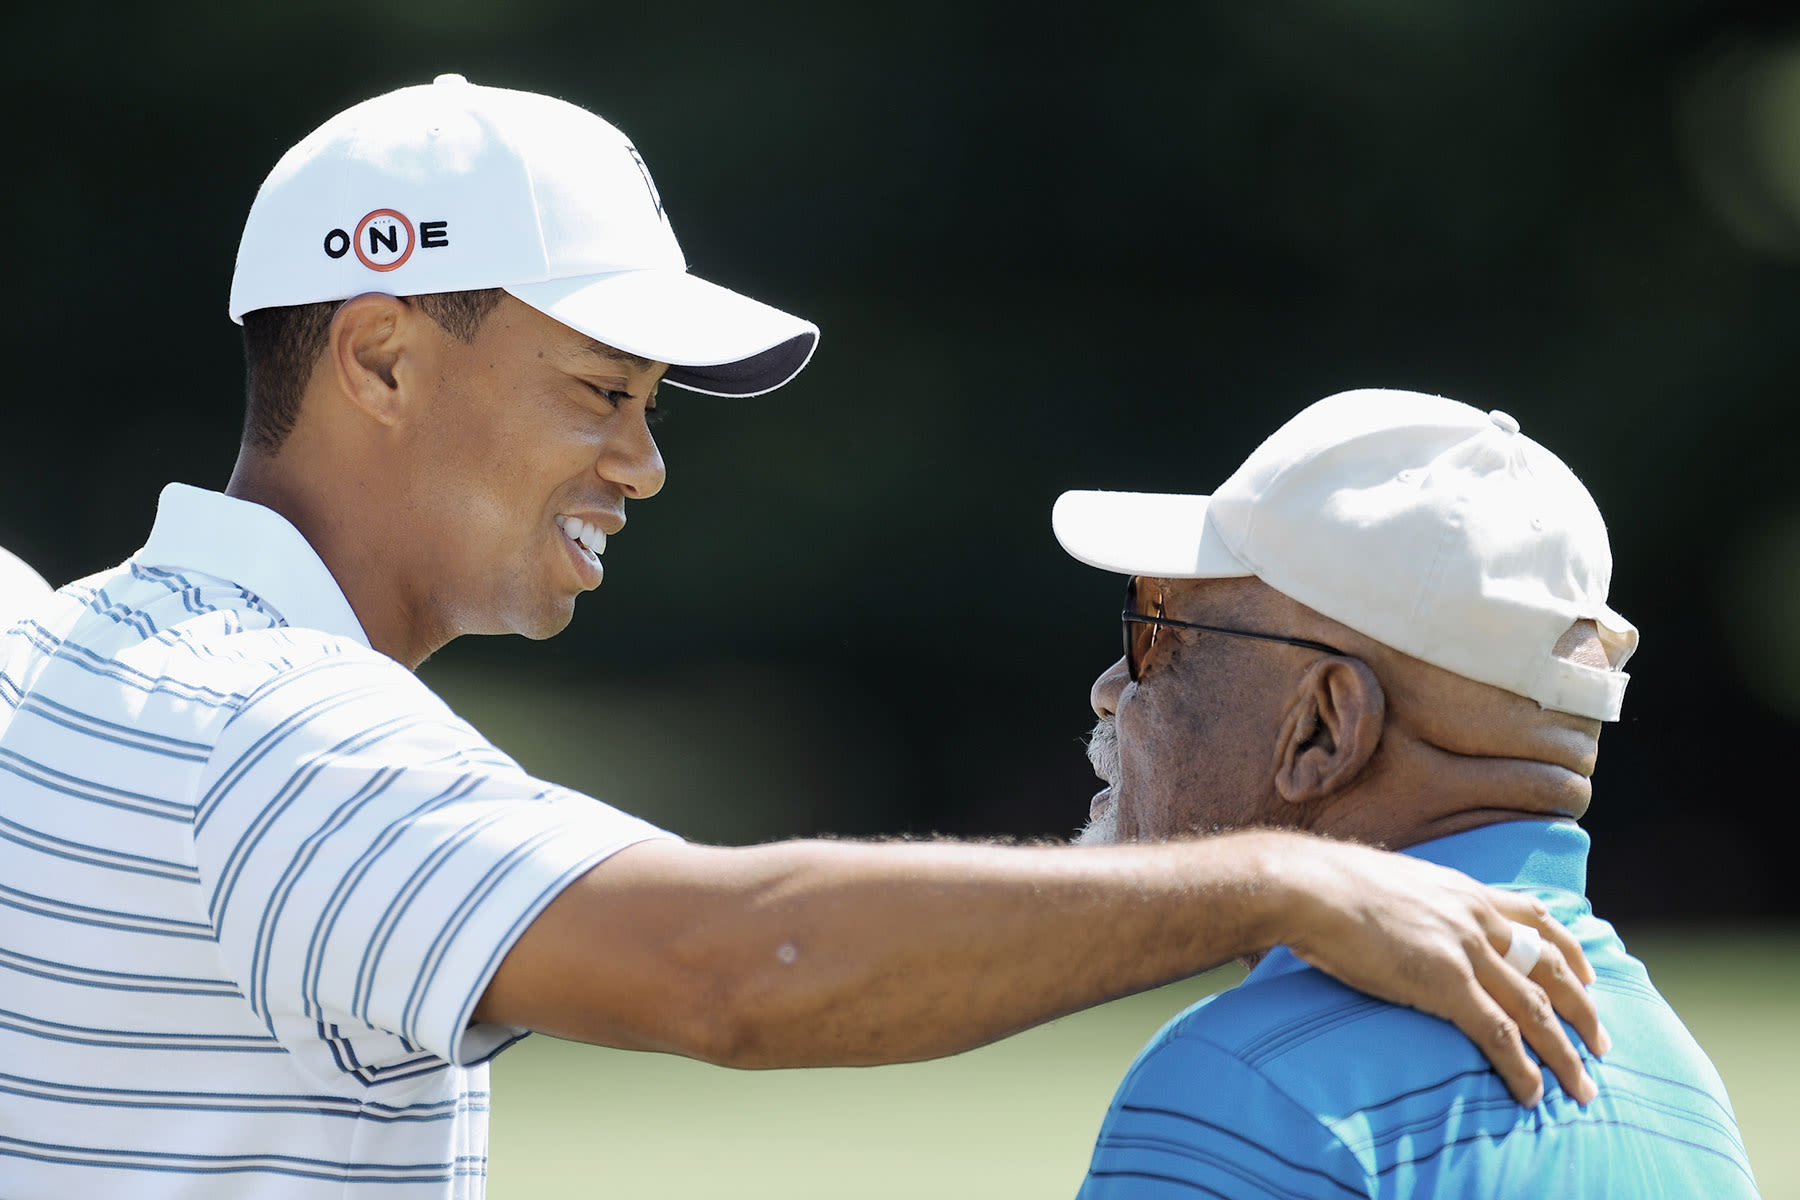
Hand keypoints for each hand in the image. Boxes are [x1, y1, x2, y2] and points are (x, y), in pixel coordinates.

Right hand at [1278, 838, 1606, 1106]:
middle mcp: (1475, 917)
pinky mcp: (1446, 984)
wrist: (1307, 885)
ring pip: (1536, 1009)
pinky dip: (1522, 1068)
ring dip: (1566, 1053)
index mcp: (1463, 890)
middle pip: (1551, 968)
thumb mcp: (1388, 881)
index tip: (1587, 975)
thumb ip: (1413, 902)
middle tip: (1603, 1043)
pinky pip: (1499, 1034)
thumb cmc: (1327, 882)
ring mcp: (1465, 951)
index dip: (1569, 950)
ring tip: (1584, 1087)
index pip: (1535, 918)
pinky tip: (1533, 1095)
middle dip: (1584, 1009)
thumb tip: (1403, 918)